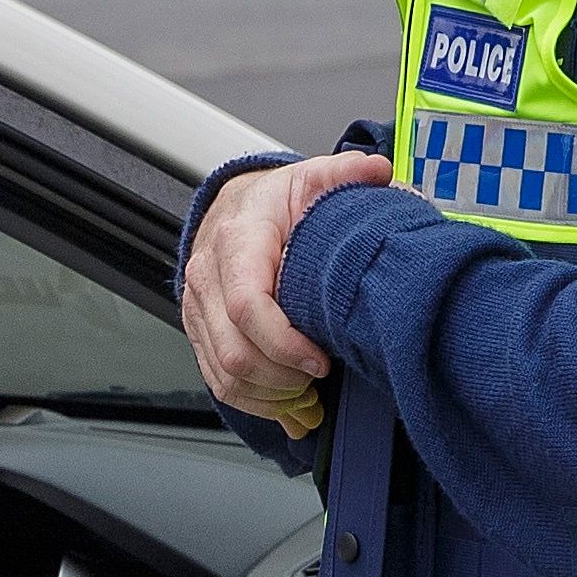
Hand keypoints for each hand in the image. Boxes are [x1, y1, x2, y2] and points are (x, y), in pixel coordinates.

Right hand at [180, 152, 392, 437]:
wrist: (234, 207)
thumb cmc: (275, 202)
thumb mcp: (312, 179)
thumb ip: (344, 174)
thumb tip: (377, 170)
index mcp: (236, 241)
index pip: (247, 305)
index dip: (284, 343)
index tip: (321, 360)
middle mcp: (208, 276)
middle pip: (235, 350)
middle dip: (282, 379)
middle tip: (321, 381)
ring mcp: (199, 307)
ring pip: (225, 374)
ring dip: (270, 396)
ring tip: (308, 397)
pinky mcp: (199, 331)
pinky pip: (218, 381)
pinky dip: (255, 403)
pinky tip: (289, 405)